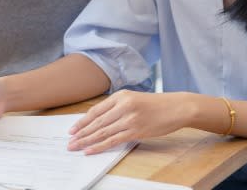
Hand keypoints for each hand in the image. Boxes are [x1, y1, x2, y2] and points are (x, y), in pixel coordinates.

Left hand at [67, 90, 188, 154]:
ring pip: (103, 131)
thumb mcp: (134, 99)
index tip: (72, 129)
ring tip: (76, 147)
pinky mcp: (136, 130)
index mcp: (121, 95)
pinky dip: (100, 146)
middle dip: (81, 133)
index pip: (96, 110)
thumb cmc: (156, 104)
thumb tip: (99, 121)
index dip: (82, 121)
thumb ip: (118, 107)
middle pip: (97, 122)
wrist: (177, 107)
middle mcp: (123, 105)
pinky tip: (91, 150)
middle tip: (69, 141)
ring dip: (87, 141)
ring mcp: (129, 118)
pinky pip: (113, 140)